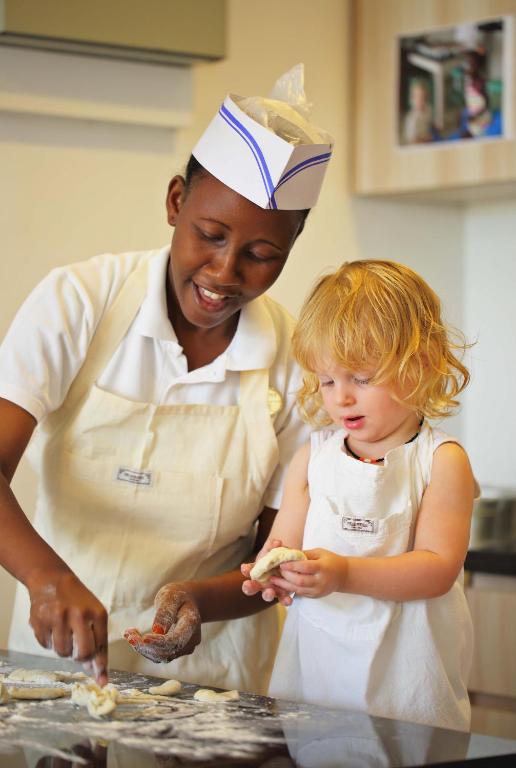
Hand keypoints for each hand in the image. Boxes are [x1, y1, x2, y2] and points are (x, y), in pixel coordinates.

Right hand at [27, 569, 107, 685]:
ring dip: (64, 649)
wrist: (51, 578)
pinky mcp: (40, 621)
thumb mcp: (93, 613)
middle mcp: (78, 615)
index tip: (102, 681)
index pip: (101, 645)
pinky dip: (49, 642)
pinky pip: (46, 646)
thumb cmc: (77, 599)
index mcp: (96, 612)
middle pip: (83, 653)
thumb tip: (94, 670)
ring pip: (62, 652)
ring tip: (64, 633)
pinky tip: (52, 628)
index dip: (101, 665)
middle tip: (78, 652)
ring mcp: (58, 618)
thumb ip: (96, 639)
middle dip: (81, 658)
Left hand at [124, 584, 200, 663]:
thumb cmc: (177, 596)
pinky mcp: (175, 651)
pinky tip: (133, 637)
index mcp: (191, 623)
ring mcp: (184, 647)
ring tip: (128, 634)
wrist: (187, 601)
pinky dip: (145, 648)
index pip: (175, 640)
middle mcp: (190, 639)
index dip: (158, 642)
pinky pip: (159, 654)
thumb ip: (165, 612)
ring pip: (161, 656)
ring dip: (142, 648)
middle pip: (167, 651)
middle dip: (145, 646)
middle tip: (128, 634)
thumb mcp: (171, 596)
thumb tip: (157, 631)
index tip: (142, 638)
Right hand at [241, 539, 294, 606]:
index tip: (245, 568)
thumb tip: (276, 542)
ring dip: (267, 594)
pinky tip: (288, 600)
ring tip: (270, 592)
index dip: (245, 570)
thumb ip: (272, 546)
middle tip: (248, 584)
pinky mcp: (282, 594)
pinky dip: (285, 600)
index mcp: (255, 571)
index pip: (247, 571)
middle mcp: (260, 583)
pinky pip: (282, 599)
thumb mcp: (272, 550)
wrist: (288, 564)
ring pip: (266, 595)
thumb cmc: (275, 557)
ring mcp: (270, 590)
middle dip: (249, 587)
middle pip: (251, 588)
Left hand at [269, 548, 347, 597]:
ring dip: (284, 585)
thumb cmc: (330, 560)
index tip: (281, 563)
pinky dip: (290, 589)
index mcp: (322, 567)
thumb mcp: (319, 552)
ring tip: (274, 580)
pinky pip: (300, 593)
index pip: (305, 567)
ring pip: (298, 589)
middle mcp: (320, 581)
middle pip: (300, 580)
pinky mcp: (315, 596)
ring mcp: (318, 590)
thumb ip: (303, 553)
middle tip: (276, 571)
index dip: (292, 566)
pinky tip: (282, 585)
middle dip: (286, 576)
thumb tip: (286, 551)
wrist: (343, 575)